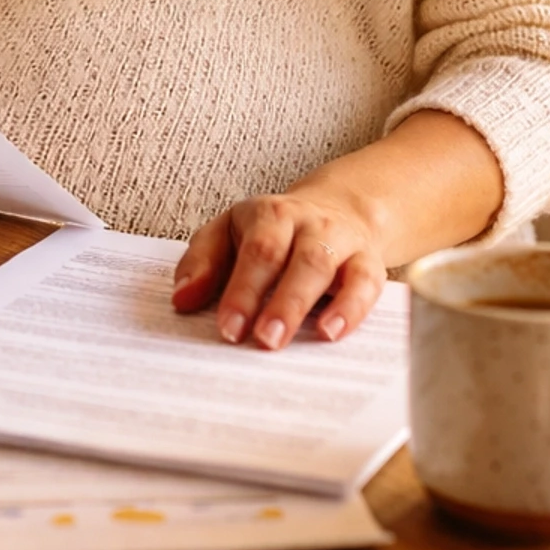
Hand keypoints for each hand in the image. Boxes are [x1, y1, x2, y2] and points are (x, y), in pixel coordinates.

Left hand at [169, 113, 504, 349]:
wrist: (339, 209)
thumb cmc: (273, 232)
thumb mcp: (230, 233)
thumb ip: (202, 262)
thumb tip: (181, 299)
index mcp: (268, 216)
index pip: (255, 251)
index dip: (241, 291)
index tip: (228, 328)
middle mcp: (307, 224)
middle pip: (291, 258)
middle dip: (277, 302)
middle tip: (262, 340)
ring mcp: (340, 242)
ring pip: (325, 267)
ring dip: (305, 305)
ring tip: (291, 340)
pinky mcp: (368, 263)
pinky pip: (366, 283)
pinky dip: (351, 309)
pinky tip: (332, 333)